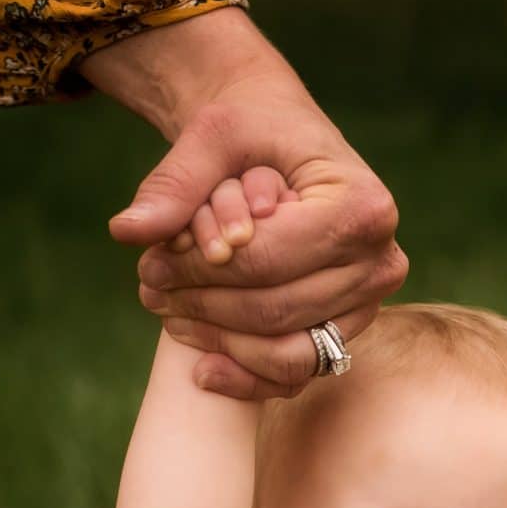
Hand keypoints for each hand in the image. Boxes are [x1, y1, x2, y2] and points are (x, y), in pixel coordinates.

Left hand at [82, 11, 408, 398]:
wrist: (283, 138)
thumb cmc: (254, 129)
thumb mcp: (213, 135)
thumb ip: (174, 184)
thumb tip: (126, 231)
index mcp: (362, 206)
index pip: (267, 260)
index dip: (200, 271)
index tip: (149, 263)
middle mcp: (379, 261)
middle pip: (275, 310)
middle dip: (204, 306)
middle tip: (150, 289)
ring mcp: (369, 303)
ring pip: (286, 350)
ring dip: (220, 341)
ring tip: (170, 315)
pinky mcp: (348, 329)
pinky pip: (299, 372)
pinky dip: (249, 378)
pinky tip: (203, 369)